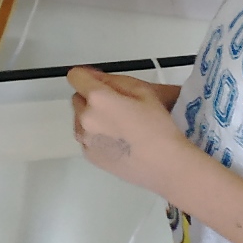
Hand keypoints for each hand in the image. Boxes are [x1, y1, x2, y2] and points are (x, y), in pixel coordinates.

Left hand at [68, 66, 188, 191]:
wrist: (167, 166)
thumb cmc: (159, 126)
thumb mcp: (143, 91)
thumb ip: (113, 80)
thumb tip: (93, 77)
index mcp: (98, 99)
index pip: (75, 76)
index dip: (88, 77)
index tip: (103, 85)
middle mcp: (84, 118)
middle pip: (77, 98)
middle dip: (91, 98)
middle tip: (118, 108)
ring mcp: (85, 139)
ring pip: (80, 118)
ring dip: (92, 117)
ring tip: (118, 127)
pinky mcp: (89, 156)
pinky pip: (85, 137)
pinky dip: (95, 135)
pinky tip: (117, 141)